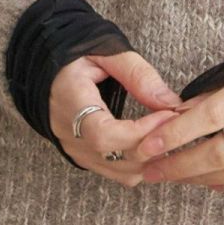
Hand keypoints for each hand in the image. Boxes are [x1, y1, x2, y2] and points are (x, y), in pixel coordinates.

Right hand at [50, 48, 184, 184]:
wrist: (43, 67)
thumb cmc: (73, 54)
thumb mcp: (104, 51)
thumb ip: (137, 74)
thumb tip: (170, 102)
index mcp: (70, 104)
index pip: (104, 136)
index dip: (141, 132)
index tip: (169, 114)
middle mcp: (70, 136)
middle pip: (118, 161)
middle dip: (155, 145)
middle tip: (180, 120)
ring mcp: (76, 151)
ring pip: (122, 173)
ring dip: (152, 157)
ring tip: (171, 129)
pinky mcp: (85, 157)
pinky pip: (118, 171)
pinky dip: (142, 162)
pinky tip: (157, 141)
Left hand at [125, 75, 223, 197]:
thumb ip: (209, 95)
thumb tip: (171, 119)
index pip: (212, 114)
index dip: (178, 132)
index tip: (148, 145)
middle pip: (223, 150)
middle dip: (181, 164)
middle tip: (152, 170)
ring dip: (202, 178)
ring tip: (176, 176)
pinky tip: (211, 183)